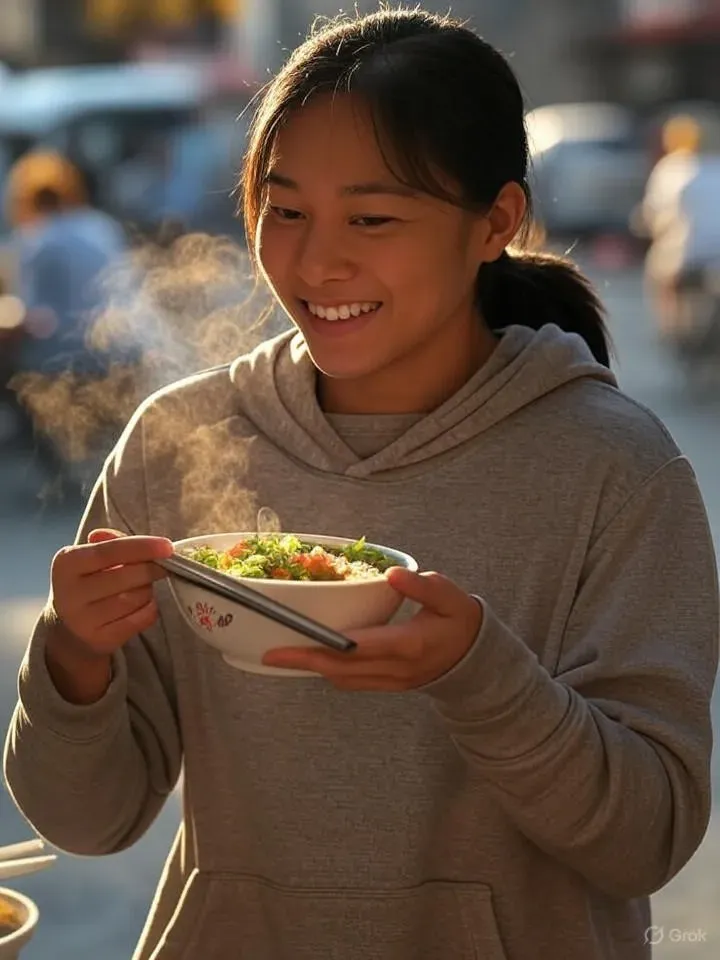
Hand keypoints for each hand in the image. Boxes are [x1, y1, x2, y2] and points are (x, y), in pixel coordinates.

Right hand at [50, 528, 173, 657]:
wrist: (71, 629)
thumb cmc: (88, 582)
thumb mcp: (91, 558)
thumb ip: (115, 543)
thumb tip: (145, 542)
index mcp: (66, 563)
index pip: (109, 551)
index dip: (141, 547)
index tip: (167, 546)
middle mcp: (70, 593)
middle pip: (126, 576)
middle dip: (151, 569)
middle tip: (163, 565)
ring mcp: (83, 621)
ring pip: (136, 598)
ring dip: (148, 589)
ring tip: (143, 586)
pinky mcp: (101, 640)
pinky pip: (142, 618)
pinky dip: (150, 608)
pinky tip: (142, 604)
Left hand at [262, 567, 482, 690]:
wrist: (478, 660)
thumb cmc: (461, 621)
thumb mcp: (450, 597)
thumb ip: (423, 587)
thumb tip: (393, 575)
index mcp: (409, 646)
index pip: (357, 648)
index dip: (322, 646)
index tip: (292, 640)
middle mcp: (396, 670)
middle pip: (341, 670)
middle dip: (304, 662)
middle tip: (270, 652)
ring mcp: (391, 682)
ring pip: (343, 680)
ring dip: (313, 669)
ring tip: (285, 655)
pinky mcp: (388, 685)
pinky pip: (352, 682)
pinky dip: (329, 671)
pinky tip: (314, 658)